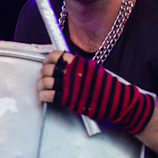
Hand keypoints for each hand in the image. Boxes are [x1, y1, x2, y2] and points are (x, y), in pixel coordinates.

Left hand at [38, 50, 154, 134]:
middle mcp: (72, 72)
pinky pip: (48, 95)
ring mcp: (70, 86)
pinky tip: (44, 96)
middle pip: (47, 69)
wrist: (117, 101)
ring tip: (42, 88)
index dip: (48, 60)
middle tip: (43, 77)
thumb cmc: (107, 87)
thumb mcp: (93, 69)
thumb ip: (78, 66)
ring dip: (40, 85)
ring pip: (45, 82)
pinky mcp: (68, 100)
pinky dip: (43, 95)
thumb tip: (65, 64)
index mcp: (79, 63)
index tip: (46, 63)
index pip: (56, 55)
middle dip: (42, 74)